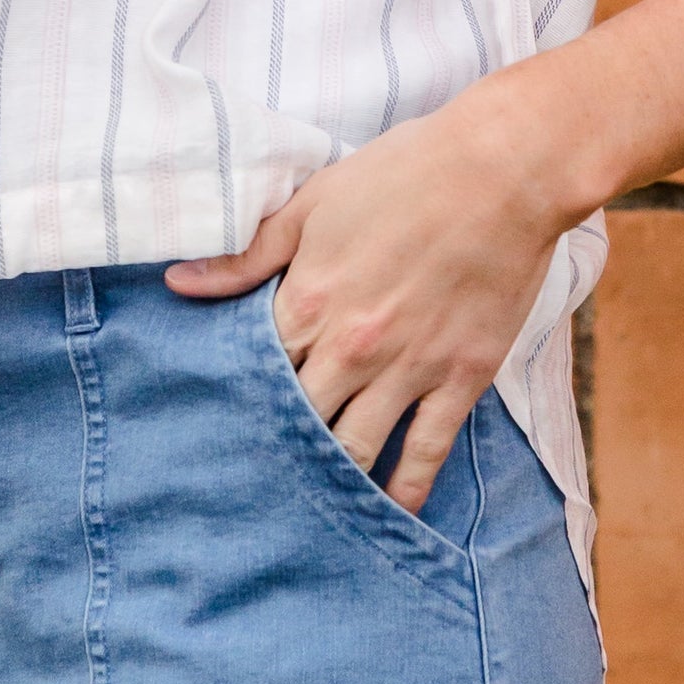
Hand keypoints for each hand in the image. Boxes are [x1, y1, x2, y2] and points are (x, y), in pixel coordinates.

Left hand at [164, 77, 581, 515]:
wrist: (505, 169)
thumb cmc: (406, 173)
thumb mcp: (313, 202)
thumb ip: (247, 255)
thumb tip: (178, 283)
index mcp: (308, 301)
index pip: (255, 374)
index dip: (237, 400)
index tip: (222, 424)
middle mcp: (351, 347)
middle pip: (299, 421)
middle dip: (276, 450)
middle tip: (256, 483)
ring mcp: (408, 368)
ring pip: (356, 448)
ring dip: (333, 479)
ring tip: (310, 510)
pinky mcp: (461, 378)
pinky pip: (427, 450)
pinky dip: (407, 488)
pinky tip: (389, 513)